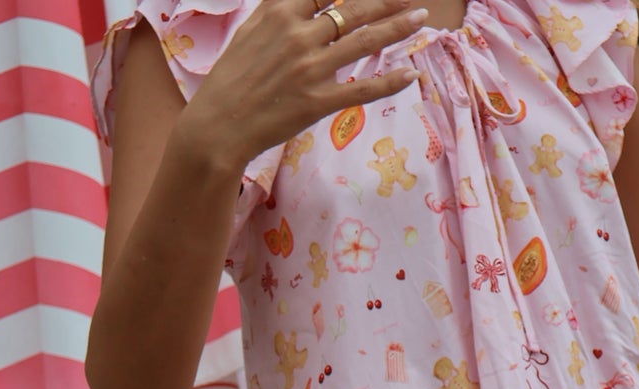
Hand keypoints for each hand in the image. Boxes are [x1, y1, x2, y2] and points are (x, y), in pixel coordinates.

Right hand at [180, 0, 427, 174]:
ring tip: (421, 18)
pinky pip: (361, 88)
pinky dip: (388, 81)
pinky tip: (409, 74)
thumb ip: (281, 9)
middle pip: (354, 8)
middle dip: (388, 0)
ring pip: (364, 41)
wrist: (218, 126)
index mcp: (280, 12)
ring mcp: (311, 69)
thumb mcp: (251, 30)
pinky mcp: (317, 102)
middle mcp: (299, 35)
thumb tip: (305, 1)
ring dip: (397, 27)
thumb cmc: (232, 79)